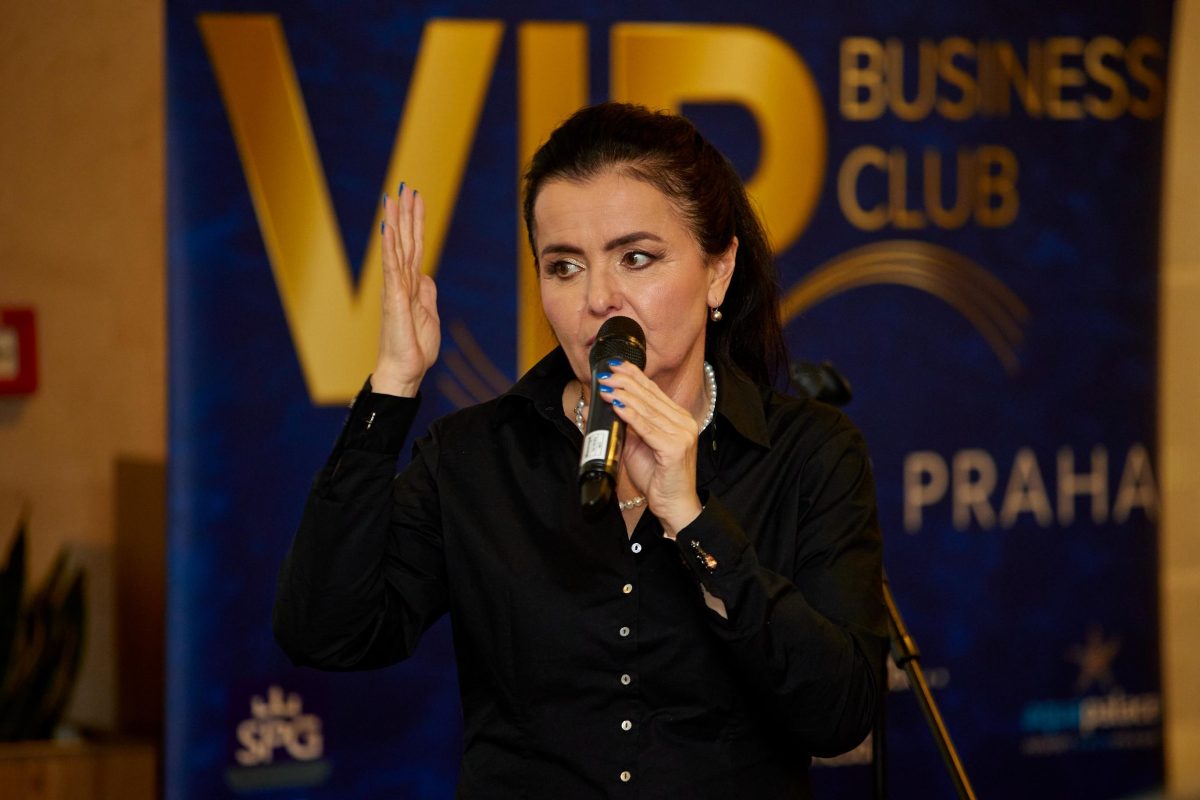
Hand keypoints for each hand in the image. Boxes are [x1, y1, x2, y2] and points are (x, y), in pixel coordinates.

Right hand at [373, 185, 439, 395]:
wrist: (405, 370)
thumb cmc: (415, 347)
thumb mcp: (429, 314)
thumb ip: (427, 293)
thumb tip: (426, 276)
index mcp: (412, 284)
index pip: (414, 246)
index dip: (416, 222)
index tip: (417, 199)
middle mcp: (401, 281)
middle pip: (405, 240)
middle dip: (407, 213)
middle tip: (406, 186)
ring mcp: (396, 288)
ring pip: (397, 247)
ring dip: (397, 221)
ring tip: (395, 196)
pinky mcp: (394, 297)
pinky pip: (392, 267)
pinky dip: (390, 247)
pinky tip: (388, 228)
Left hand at [598, 361, 703, 536]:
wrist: (674, 506)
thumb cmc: (657, 478)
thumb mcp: (637, 447)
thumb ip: (625, 427)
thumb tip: (600, 409)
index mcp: (678, 418)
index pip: (653, 391)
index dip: (634, 375)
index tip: (615, 365)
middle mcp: (683, 422)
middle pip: (650, 396)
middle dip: (625, 381)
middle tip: (605, 373)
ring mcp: (682, 434)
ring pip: (648, 409)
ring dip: (624, 395)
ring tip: (605, 387)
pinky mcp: (675, 448)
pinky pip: (648, 428)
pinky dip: (631, 416)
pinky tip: (618, 406)